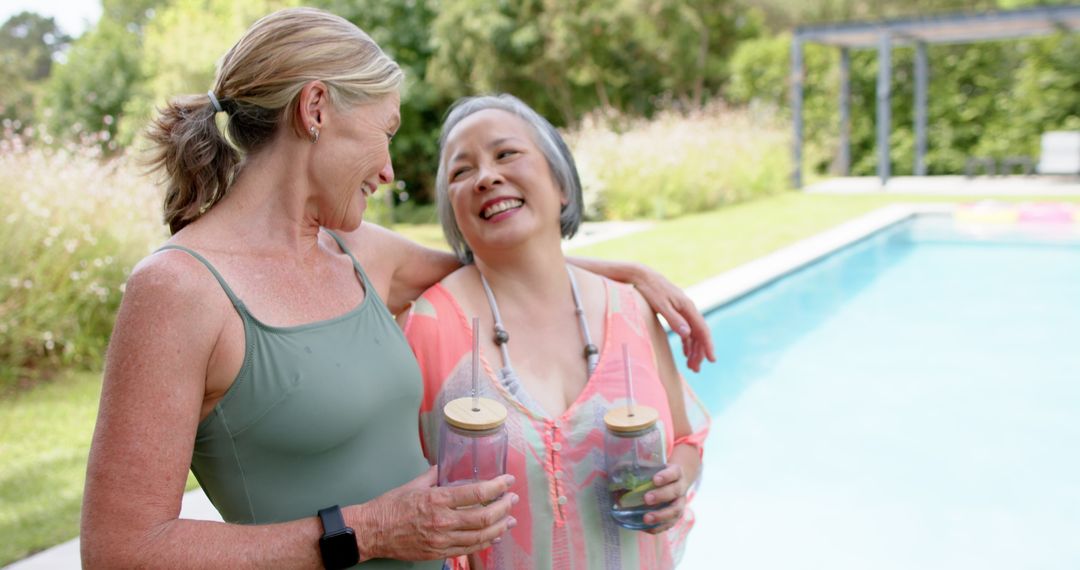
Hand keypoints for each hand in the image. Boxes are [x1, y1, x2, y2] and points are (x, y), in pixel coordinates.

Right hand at [356, 467, 517, 560]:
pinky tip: (494, 536)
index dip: (497, 486)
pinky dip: (485, 542)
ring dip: (499, 527)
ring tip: (510, 519)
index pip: (476, 493)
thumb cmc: (390, 507)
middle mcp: (442, 521)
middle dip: (504, 507)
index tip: (508, 481)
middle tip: (512, 499)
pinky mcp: (438, 552)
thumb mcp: (414, 485)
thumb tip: (447, 465)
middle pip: (484, 517)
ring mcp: (441, 540)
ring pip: (480, 536)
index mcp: (437, 500)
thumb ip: (435, 475)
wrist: (372, 532)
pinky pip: (468, 549)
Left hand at [632, 266, 715, 371]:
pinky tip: (686, 354)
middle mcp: (688, 309)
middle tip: (695, 369)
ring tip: (691, 366)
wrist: (642, 275)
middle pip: (699, 334)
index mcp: (687, 307)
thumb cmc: (650, 289)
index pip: (702, 330)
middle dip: (699, 353)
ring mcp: (682, 311)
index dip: (708, 346)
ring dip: (693, 350)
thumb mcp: (660, 305)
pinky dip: (687, 343)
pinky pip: (686, 331)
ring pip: (693, 334)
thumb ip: (673, 319)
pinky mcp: (676, 312)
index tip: (712, 360)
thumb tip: (687, 334)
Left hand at [640, 464, 687, 533]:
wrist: (675, 481)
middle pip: (675, 492)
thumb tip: (614, 474)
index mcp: (676, 473)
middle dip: (661, 496)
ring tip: (646, 518)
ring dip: (661, 515)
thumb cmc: (659, 474)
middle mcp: (680, 488)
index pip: (674, 473)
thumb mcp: (651, 468)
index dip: (666, 476)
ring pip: (675, 510)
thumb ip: (636, 470)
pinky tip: (646, 528)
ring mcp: (680, 503)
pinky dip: (659, 527)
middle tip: (646, 499)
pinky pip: (670, 524)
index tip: (655, 480)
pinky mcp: (676, 516)